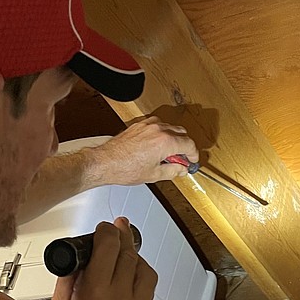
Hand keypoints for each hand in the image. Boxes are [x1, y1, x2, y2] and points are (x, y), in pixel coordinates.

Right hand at [41, 218, 157, 299]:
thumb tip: (80, 258)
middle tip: (119, 228)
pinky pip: (147, 294)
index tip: (104, 227)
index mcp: (93, 294)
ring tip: (126, 252)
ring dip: (136, 258)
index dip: (107, 231)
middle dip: (124, 238)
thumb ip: (70, 279)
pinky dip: (140, 280)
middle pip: (129, 255)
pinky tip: (130, 278)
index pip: (108, 247)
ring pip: (146, 272)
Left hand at [84, 117, 198, 185]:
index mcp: (165, 142)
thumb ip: (173, 171)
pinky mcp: (139, 124)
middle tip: (180, 159)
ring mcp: (148, 125)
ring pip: (170, 127)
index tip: (192, 161)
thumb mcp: (154, 175)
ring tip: (167, 153)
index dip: (193, 154)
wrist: (106, 162)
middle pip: (182, 133)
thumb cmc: (125, 168)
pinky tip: (156, 144)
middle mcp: (158, 130)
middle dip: (185, 146)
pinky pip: (157, 124)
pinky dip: (162, 133)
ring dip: (174, 138)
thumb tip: (182, 169)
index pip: (189, 144)